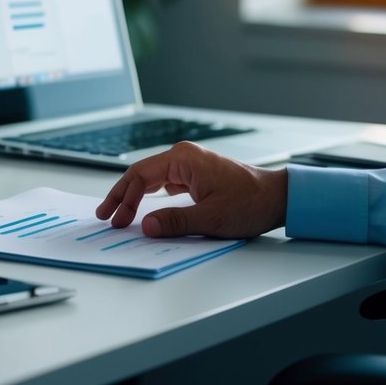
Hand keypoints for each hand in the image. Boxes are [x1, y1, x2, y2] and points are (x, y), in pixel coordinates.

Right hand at [95, 141, 288, 238]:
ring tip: (121, 215)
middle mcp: (184, 157)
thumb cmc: (250, 202)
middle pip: (142, 175)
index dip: (123, 198)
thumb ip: (175, 222)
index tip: (114, 218)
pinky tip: (145, 211)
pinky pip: (165, 184)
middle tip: (108, 217)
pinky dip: (151, 198)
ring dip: (136, 197)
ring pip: (151, 180)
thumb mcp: (211, 218)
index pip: (140, 175)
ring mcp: (190, 166)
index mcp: (184, 159)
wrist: (278, 198)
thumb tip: (146, 226)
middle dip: (123, 196)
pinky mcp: (196, 176)